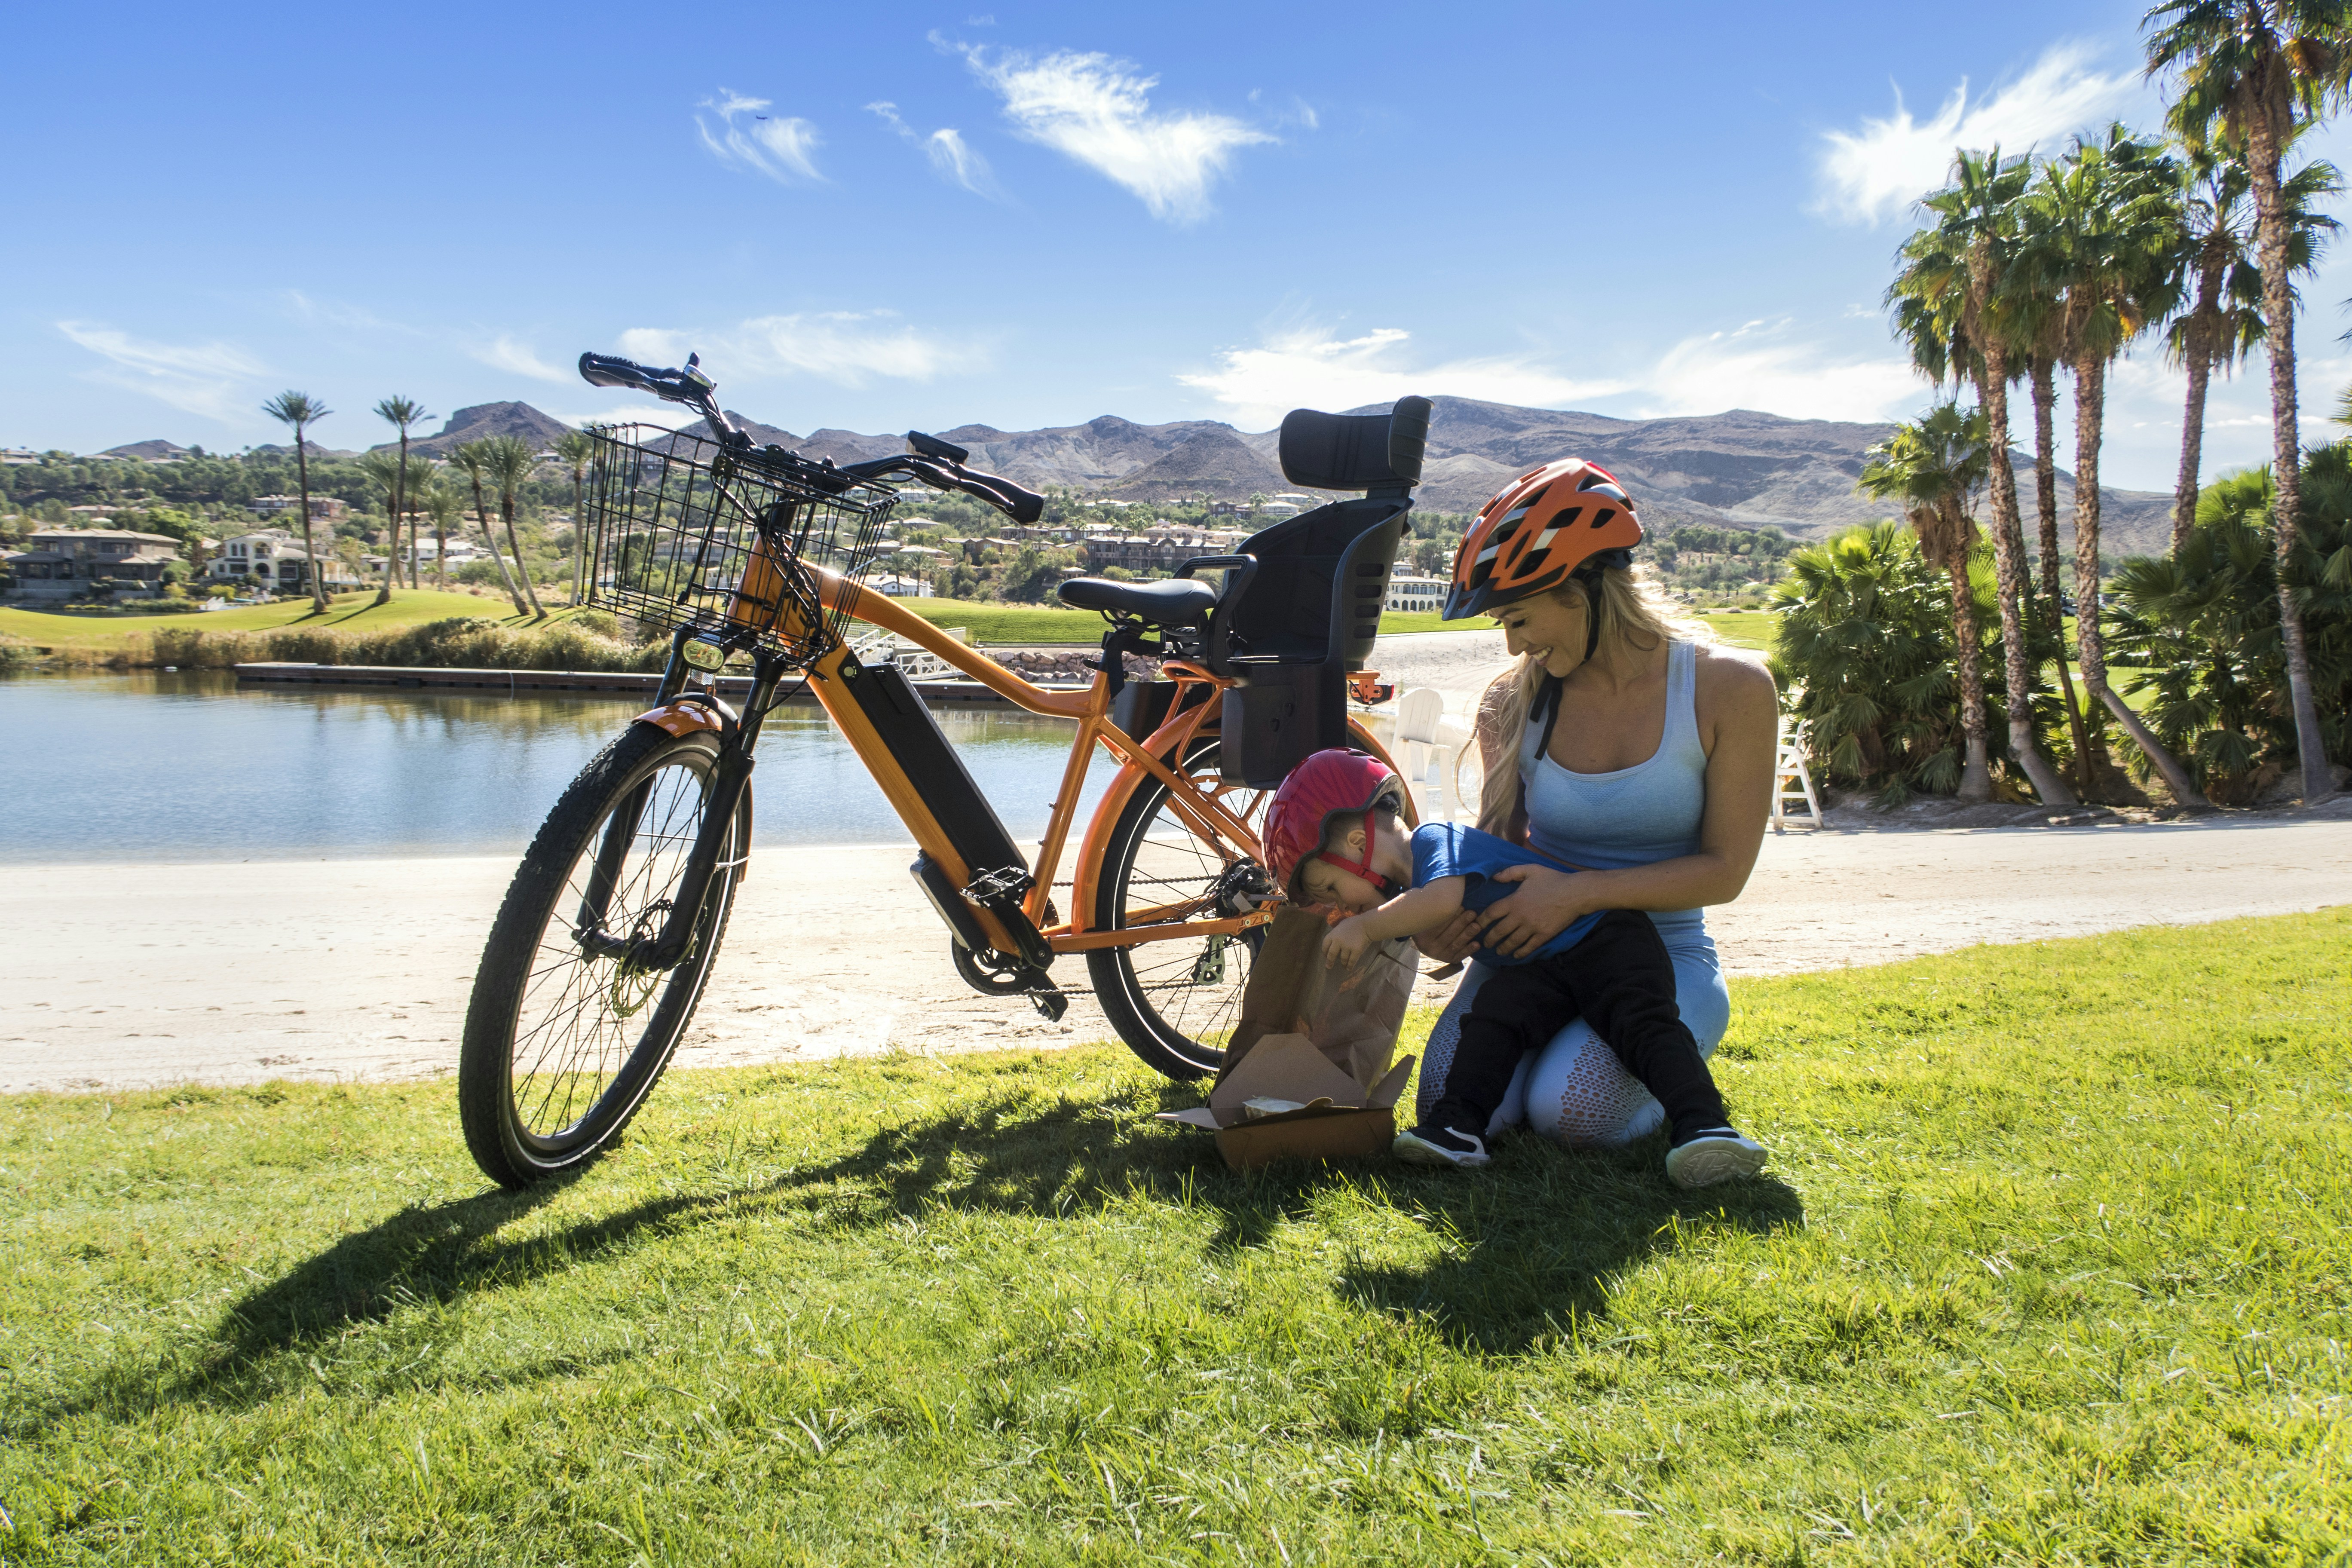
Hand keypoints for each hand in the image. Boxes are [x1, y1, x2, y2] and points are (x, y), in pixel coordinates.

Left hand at [1323, 915, 1373, 970]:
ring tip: (1343, 966)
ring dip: (1343, 964)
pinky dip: (1350, 966)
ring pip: (1343, 959)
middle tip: (1329, 966)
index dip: (1324, 951)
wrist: (1367, 925)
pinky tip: (1349, 968)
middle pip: (1331, 954)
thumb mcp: (1341, 925)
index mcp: (1333, 934)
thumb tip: (1333, 940)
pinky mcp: (1356, 951)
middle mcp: (1338, 941)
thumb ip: (1336, 933)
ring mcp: (1347, 947)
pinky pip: (1352, 961)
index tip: (1325, 955)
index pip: (1325, 945)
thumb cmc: (1354, 923)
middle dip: (1329, 961)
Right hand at [1411, 907, 1484, 963]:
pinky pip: (1460, 956)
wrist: (1428, 943)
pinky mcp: (1449, 960)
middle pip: (1448, 935)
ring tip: (1477, 926)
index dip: (1450, 916)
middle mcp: (1429, 948)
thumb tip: (1447, 897)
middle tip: (1472, 913)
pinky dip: (1469, 950)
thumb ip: (1434, 911)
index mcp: (1421, 936)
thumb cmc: (1430, 924)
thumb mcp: (1427, 919)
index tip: (1461, 906)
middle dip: (1461, 923)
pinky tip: (1477, 944)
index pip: (1437, 926)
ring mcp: (1440, 956)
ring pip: (1455, 944)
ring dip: (1467, 935)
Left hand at [1472, 864, 1588, 959]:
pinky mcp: (1544, 935)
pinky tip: (1516, 955)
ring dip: (1503, 948)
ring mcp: (1532, 927)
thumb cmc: (1552, 879)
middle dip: (1489, 939)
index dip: (1482, 921)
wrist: (1575, 893)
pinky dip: (1521, 953)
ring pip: (1512, 942)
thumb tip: (1494, 876)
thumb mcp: (1530, 870)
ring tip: (1498, 951)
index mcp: (1515, 901)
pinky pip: (1529, 947)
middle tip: (1485, 943)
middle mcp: (1520, 916)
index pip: (1491, 913)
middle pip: (1499, 931)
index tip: (1476, 925)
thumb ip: (1510, 872)